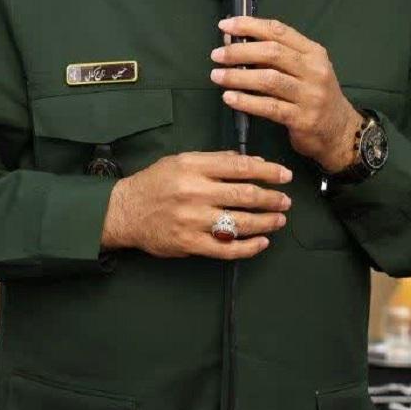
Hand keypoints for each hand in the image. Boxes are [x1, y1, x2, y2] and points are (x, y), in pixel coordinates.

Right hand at [101, 150, 291, 258]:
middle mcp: (194, 193)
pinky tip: (262, 242)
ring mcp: (192, 220)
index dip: (267, 171)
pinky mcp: (190, 243)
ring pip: (239, 223)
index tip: (284, 175)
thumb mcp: (181, 161)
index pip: (240, 167)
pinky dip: (249, 247)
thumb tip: (249, 161)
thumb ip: (214, 160)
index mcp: (192, 167)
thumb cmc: (155, 183)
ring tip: (279, 219)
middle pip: (244, 195)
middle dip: (271, 198)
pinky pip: (227, 249)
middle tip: (285, 201)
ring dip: (265, 222)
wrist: (125, 211)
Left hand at [211, 16, 364, 173]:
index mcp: (313, 52)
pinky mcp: (302, 119)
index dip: (250, 26)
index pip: (279, 31)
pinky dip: (246, 101)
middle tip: (216, 55)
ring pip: (268, 79)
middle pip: (272, 53)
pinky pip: (269, 107)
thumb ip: (275, 56)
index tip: (225, 26)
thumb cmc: (314, 95)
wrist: (339, 131)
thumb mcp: (304, 70)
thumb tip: (233, 42)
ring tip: (217, 76)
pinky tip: (229, 98)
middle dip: (239, 51)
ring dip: (238, 77)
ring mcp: (310, 95)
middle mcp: (314, 70)